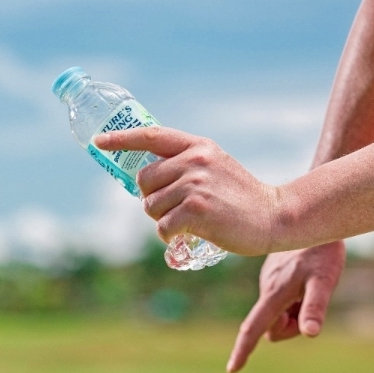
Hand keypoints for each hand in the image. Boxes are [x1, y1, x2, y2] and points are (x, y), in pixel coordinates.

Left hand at [94, 126, 279, 255]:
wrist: (274, 216)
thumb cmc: (241, 197)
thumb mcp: (216, 167)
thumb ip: (187, 164)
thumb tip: (147, 177)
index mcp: (198, 146)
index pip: (151, 136)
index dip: (121, 139)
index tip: (99, 142)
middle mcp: (195, 161)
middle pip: (144, 179)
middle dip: (151, 199)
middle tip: (174, 208)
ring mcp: (196, 185)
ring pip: (151, 206)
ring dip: (162, 220)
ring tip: (187, 222)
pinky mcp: (197, 211)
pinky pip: (162, 227)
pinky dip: (169, 236)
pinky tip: (187, 235)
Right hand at [226, 241, 345, 372]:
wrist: (317, 220)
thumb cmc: (323, 251)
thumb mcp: (325, 280)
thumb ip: (315, 306)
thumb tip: (309, 334)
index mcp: (275, 293)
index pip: (254, 328)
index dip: (243, 350)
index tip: (232, 370)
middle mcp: (267, 287)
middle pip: (273, 327)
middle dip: (290, 325)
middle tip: (311, 301)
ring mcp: (269, 280)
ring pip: (279, 312)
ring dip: (294, 310)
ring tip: (311, 284)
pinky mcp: (274, 273)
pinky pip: (281, 298)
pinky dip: (294, 298)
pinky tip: (307, 277)